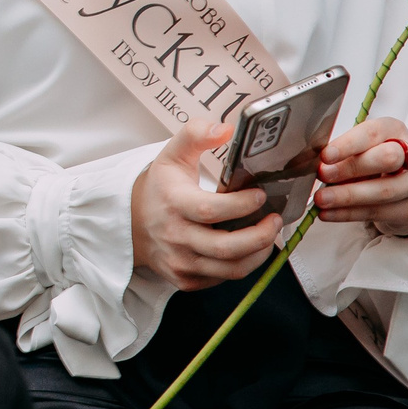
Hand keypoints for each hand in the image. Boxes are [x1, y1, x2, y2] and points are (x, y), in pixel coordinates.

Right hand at [130, 122, 280, 291]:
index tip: (260, 194)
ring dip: (258, 253)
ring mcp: (180, 262)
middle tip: (275, 220)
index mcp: (173, 202)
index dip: (242, 205)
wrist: (132, 222)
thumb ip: (196, 134)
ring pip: (230, 269)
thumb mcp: (172, 154)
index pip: (210, 210)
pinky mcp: (186, 280)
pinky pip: (223, 278)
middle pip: (225, 248)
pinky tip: (248, 248)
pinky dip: (242, 265)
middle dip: (260, 236)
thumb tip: (226, 129)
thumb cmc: (160, 188)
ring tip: (268, 234)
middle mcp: (175, 236)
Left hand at [314, 117, 407, 237]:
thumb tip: (307, 163)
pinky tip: (328, 214)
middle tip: (323, 175)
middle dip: (351, 168)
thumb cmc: (375, 163)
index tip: (325, 156)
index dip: (348, 144)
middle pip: (386, 159)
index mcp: (394, 130)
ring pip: (383, 191)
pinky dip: (349, 214)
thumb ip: (339, 153)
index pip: (372, 133)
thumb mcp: (359, 150)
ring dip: (347, 196)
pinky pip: (378, 212)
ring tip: (321, 199)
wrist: (405, 191)